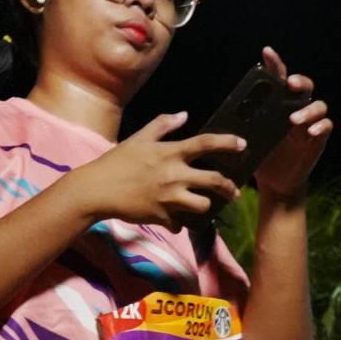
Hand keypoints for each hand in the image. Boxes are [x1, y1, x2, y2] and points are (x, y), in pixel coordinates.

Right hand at [59, 111, 240, 226]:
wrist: (98, 190)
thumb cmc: (117, 161)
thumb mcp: (139, 137)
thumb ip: (163, 125)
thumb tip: (183, 115)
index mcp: (170, 153)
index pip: (205, 144)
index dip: (227, 143)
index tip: (243, 145)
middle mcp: (174, 176)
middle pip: (214, 181)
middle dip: (229, 187)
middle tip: (233, 190)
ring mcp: (169, 198)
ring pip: (202, 206)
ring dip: (204, 206)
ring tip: (201, 204)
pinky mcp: (162, 217)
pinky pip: (179, 224)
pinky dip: (178, 223)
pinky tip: (174, 220)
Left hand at [252, 47, 331, 198]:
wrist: (275, 182)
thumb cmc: (261, 156)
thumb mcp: (251, 138)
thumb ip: (245, 124)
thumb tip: (224, 115)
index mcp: (279, 105)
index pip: (279, 79)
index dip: (275, 64)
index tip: (267, 53)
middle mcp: (296, 109)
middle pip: (305, 86)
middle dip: (299, 81)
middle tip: (289, 85)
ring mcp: (309, 124)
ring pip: (318, 105)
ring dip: (307, 109)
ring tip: (294, 119)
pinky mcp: (317, 139)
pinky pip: (326, 126)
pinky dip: (320, 126)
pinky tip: (310, 131)